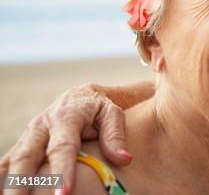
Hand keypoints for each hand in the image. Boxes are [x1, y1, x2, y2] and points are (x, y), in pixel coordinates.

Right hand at [0, 84, 130, 194]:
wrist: (81, 97)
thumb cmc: (99, 110)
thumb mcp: (112, 114)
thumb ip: (115, 135)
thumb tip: (123, 159)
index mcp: (66, 117)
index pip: (62, 147)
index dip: (62, 171)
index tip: (63, 194)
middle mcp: (42, 126)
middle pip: (27, 157)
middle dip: (22, 184)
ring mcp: (28, 136)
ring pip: (12, 161)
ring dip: (9, 184)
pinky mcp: (22, 144)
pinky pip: (6, 164)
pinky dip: (2, 180)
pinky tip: (4, 193)